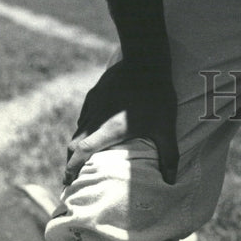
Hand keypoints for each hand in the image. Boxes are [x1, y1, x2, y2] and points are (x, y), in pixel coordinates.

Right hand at [64, 59, 178, 186]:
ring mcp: (94, 103)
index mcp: (108, 130)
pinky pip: (85, 114)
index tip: (68, 181)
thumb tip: (171, 181)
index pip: (80, 152)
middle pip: (73, 143)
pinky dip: (85, 126)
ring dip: (78, 143)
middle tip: (73, 174)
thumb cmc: (156, 95)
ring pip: (78, 128)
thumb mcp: (165, 127)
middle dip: (71, 161)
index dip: (71, 168)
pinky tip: (94, 128)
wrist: (146, 59)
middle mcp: (95, 118)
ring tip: (84, 154)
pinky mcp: (96, 92)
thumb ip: (168, 155)